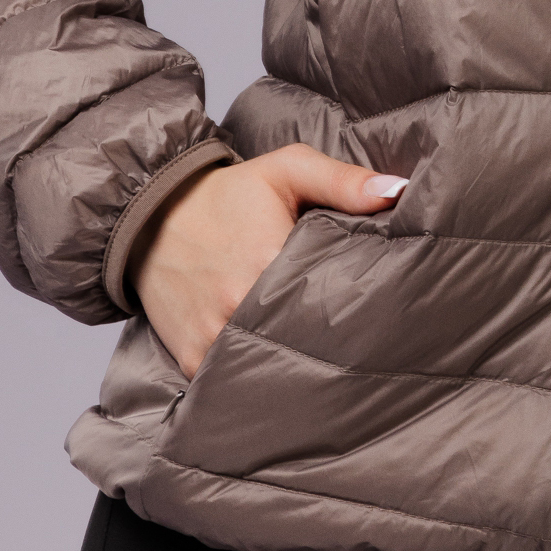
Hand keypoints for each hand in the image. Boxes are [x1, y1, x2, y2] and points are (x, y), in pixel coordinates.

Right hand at [130, 143, 406, 379]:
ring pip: (268, 366)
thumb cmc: (228, 193)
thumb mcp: (287, 170)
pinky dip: (254, 376)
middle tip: (356, 343)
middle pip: (302, 337)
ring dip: (291, 363)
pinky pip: (231, 379)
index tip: (375, 313)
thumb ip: (344, 181)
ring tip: (318, 358)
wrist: (151, 213)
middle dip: (329, 341)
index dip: (355, 308)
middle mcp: (237, 305)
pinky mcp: (192, 359)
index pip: (330, 301)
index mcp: (268, 260)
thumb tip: (398, 192)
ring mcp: (212, 337)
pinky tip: (276, 369)